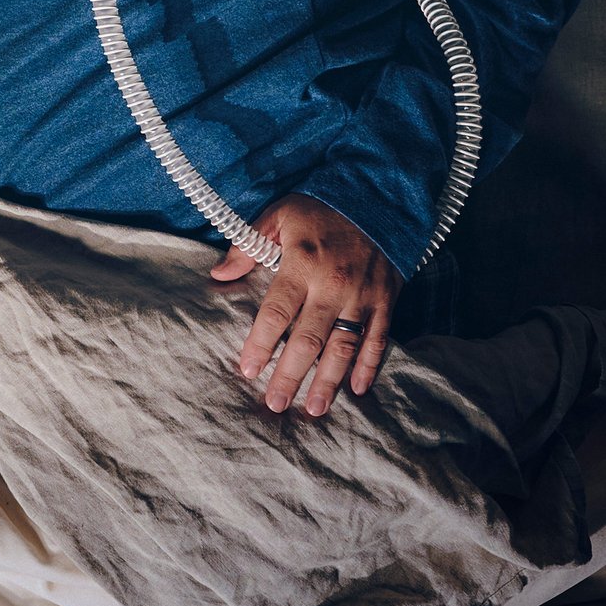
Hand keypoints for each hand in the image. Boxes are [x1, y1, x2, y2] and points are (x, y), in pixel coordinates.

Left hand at [212, 196, 399, 415]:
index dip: (260, 343)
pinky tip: (357, 389)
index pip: (276, 312)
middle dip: (290, 374)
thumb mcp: (279, 214)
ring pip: (343, 347)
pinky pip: (378, 339)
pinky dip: (368, 366)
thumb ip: (248, 245)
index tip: (247, 370)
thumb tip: (220, 274)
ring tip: (314, 409)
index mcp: (302, 264)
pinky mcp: (386, 301)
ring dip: (328, 381)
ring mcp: (362, 296)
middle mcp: (333, 285)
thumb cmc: (322, 208)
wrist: (381, 196)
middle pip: (308, 339)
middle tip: (276, 404)